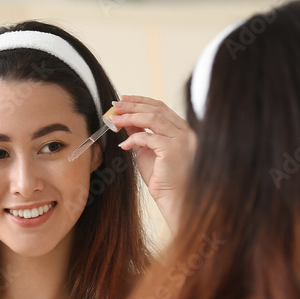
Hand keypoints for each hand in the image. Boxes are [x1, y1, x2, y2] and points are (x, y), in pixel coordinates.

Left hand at [111, 95, 195, 233]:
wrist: (174, 198)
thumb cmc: (163, 178)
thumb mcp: (148, 151)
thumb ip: (140, 134)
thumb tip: (126, 120)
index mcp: (181, 129)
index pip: (161, 107)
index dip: (141, 101)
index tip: (124, 99)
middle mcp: (184, 131)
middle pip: (156, 109)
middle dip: (133, 105)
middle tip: (115, 105)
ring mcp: (181, 139)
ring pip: (152, 118)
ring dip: (130, 117)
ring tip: (114, 119)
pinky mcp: (172, 149)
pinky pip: (148, 137)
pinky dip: (133, 139)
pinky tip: (123, 145)